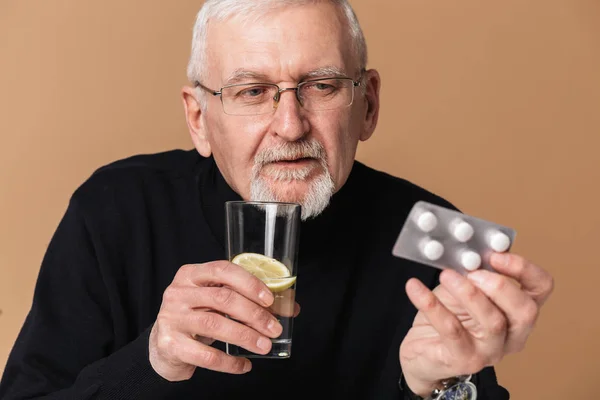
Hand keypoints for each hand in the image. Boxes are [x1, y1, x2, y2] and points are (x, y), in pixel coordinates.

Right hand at [149, 261, 299, 380]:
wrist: (163, 344)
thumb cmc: (197, 316)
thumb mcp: (217, 302)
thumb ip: (249, 299)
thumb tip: (291, 306)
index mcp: (191, 274)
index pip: (223, 270)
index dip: (249, 283)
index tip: (270, 299)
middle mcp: (178, 292)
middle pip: (223, 299)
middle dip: (254, 314)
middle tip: (275, 328)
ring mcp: (171, 318)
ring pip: (215, 325)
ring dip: (246, 336)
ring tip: (265, 346)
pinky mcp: (170, 344)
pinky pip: (206, 355)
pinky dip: (229, 362)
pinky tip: (244, 364)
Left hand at [399, 253, 553, 395]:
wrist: (422, 352)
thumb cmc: (449, 317)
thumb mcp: (462, 288)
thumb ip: (470, 271)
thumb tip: (466, 248)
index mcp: (517, 311)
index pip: (540, 288)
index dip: (524, 268)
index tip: (496, 254)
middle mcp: (512, 334)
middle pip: (525, 311)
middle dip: (500, 286)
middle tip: (473, 270)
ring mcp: (490, 351)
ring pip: (492, 322)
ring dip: (469, 294)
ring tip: (445, 275)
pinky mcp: (463, 359)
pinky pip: (451, 330)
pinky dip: (432, 306)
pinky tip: (415, 287)